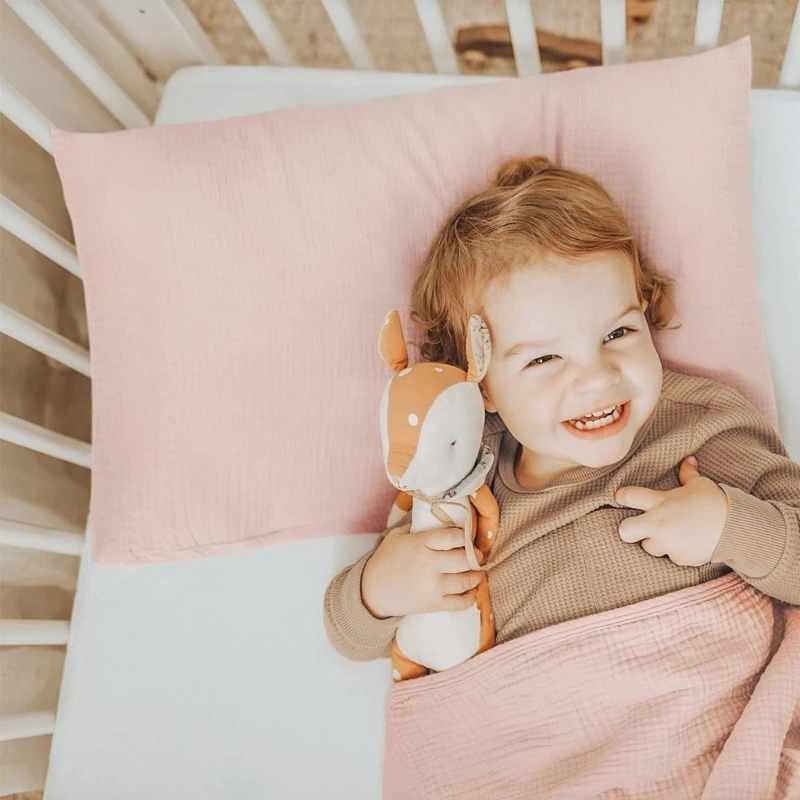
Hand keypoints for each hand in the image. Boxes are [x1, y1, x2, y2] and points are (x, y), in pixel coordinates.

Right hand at [361, 524, 484, 618]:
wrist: (372, 591)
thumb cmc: (385, 560)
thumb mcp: (397, 535)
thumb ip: (418, 527)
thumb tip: (437, 518)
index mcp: (421, 544)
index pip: (454, 536)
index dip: (466, 536)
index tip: (467, 538)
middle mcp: (430, 564)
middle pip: (466, 559)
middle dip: (476, 557)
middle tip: (477, 556)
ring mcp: (433, 586)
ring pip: (467, 580)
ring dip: (476, 576)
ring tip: (476, 572)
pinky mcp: (434, 604)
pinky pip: (461, 603)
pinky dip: (470, 597)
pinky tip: (470, 591)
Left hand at [615, 456, 728, 566]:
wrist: (737, 528)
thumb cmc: (716, 502)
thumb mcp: (701, 484)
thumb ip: (688, 474)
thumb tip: (688, 459)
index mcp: (660, 502)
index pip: (628, 497)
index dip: (621, 496)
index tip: (622, 498)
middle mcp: (658, 524)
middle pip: (625, 531)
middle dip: (628, 530)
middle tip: (638, 527)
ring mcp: (667, 543)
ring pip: (648, 547)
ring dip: (655, 542)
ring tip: (670, 535)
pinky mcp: (679, 558)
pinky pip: (670, 557)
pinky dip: (676, 552)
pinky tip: (688, 544)